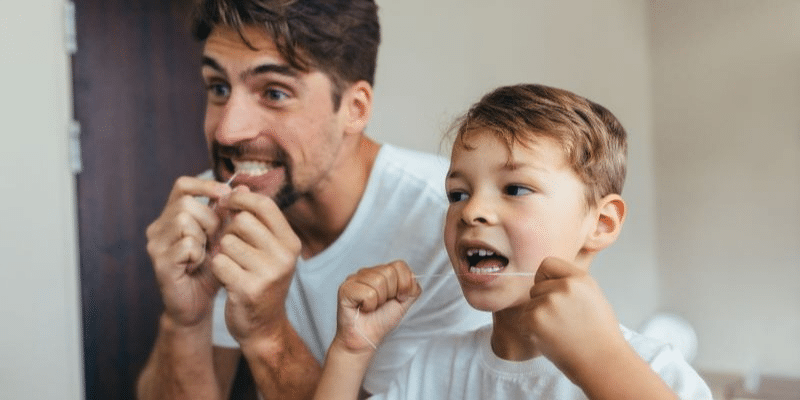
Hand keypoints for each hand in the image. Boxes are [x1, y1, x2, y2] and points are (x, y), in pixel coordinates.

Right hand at [145, 176, 231, 327]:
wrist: (197, 305)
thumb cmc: (210, 269)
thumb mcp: (223, 238)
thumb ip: (229, 214)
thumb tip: (243, 186)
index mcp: (171, 216)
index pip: (182, 185)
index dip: (204, 185)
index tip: (225, 194)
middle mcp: (158, 227)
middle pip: (186, 203)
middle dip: (209, 219)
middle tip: (215, 239)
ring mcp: (156, 245)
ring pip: (184, 220)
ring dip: (204, 237)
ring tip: (206, 253)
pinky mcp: (159, 262)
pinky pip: (186, 245)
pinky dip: (198, 254)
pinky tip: (197, 265)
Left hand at [208, 186, 302, 345]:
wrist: (263, 326)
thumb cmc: (260, 280)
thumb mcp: (266, 248)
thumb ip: (254, 218)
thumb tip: (239, 184)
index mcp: (291, 242)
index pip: (264, 205)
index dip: (241, 199)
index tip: (227, 204)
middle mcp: (284, 256)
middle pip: (242, 221)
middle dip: (229, 230)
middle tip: (229, 245)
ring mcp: (268, 273)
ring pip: (228, 242)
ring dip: (221, 251)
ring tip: (230, 264)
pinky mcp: (248, 289)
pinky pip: (219, 263)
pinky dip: (217, 268)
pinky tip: (225, 278)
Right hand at [334, 261, 421, 353]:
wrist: (366, 339)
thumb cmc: (381, 321)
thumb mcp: (404, 302)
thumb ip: (412, 288)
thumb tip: (413, 277)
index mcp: (380, 272)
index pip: (399, 265)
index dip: (404, 284)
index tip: (399, 298)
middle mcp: (366, 272)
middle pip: (389, 272)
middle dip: (391, 293)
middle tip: (382, 304)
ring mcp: (354, 279)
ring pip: (378, 281)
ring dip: (379, 300)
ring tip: (371, 307)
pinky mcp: (345, 289)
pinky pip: (368, 293)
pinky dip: (370, 306)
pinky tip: (363, 309)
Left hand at [520, 257, 627, 379]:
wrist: (603, 363)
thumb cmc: (599, 335)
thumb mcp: (593, 297)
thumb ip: (572, 284)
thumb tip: (548, 279)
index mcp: (580, 279)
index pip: (547, 264)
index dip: (545, 279)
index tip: (552, 292)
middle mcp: (564, 287)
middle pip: (535, 287)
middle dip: (542, 303)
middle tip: (562, 322)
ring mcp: (548, 303)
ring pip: (530, 305)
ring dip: (538, 319)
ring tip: (560, 332)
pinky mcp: (535, 320)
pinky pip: (523, 320)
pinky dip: (532, 332)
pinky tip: (551, 339)